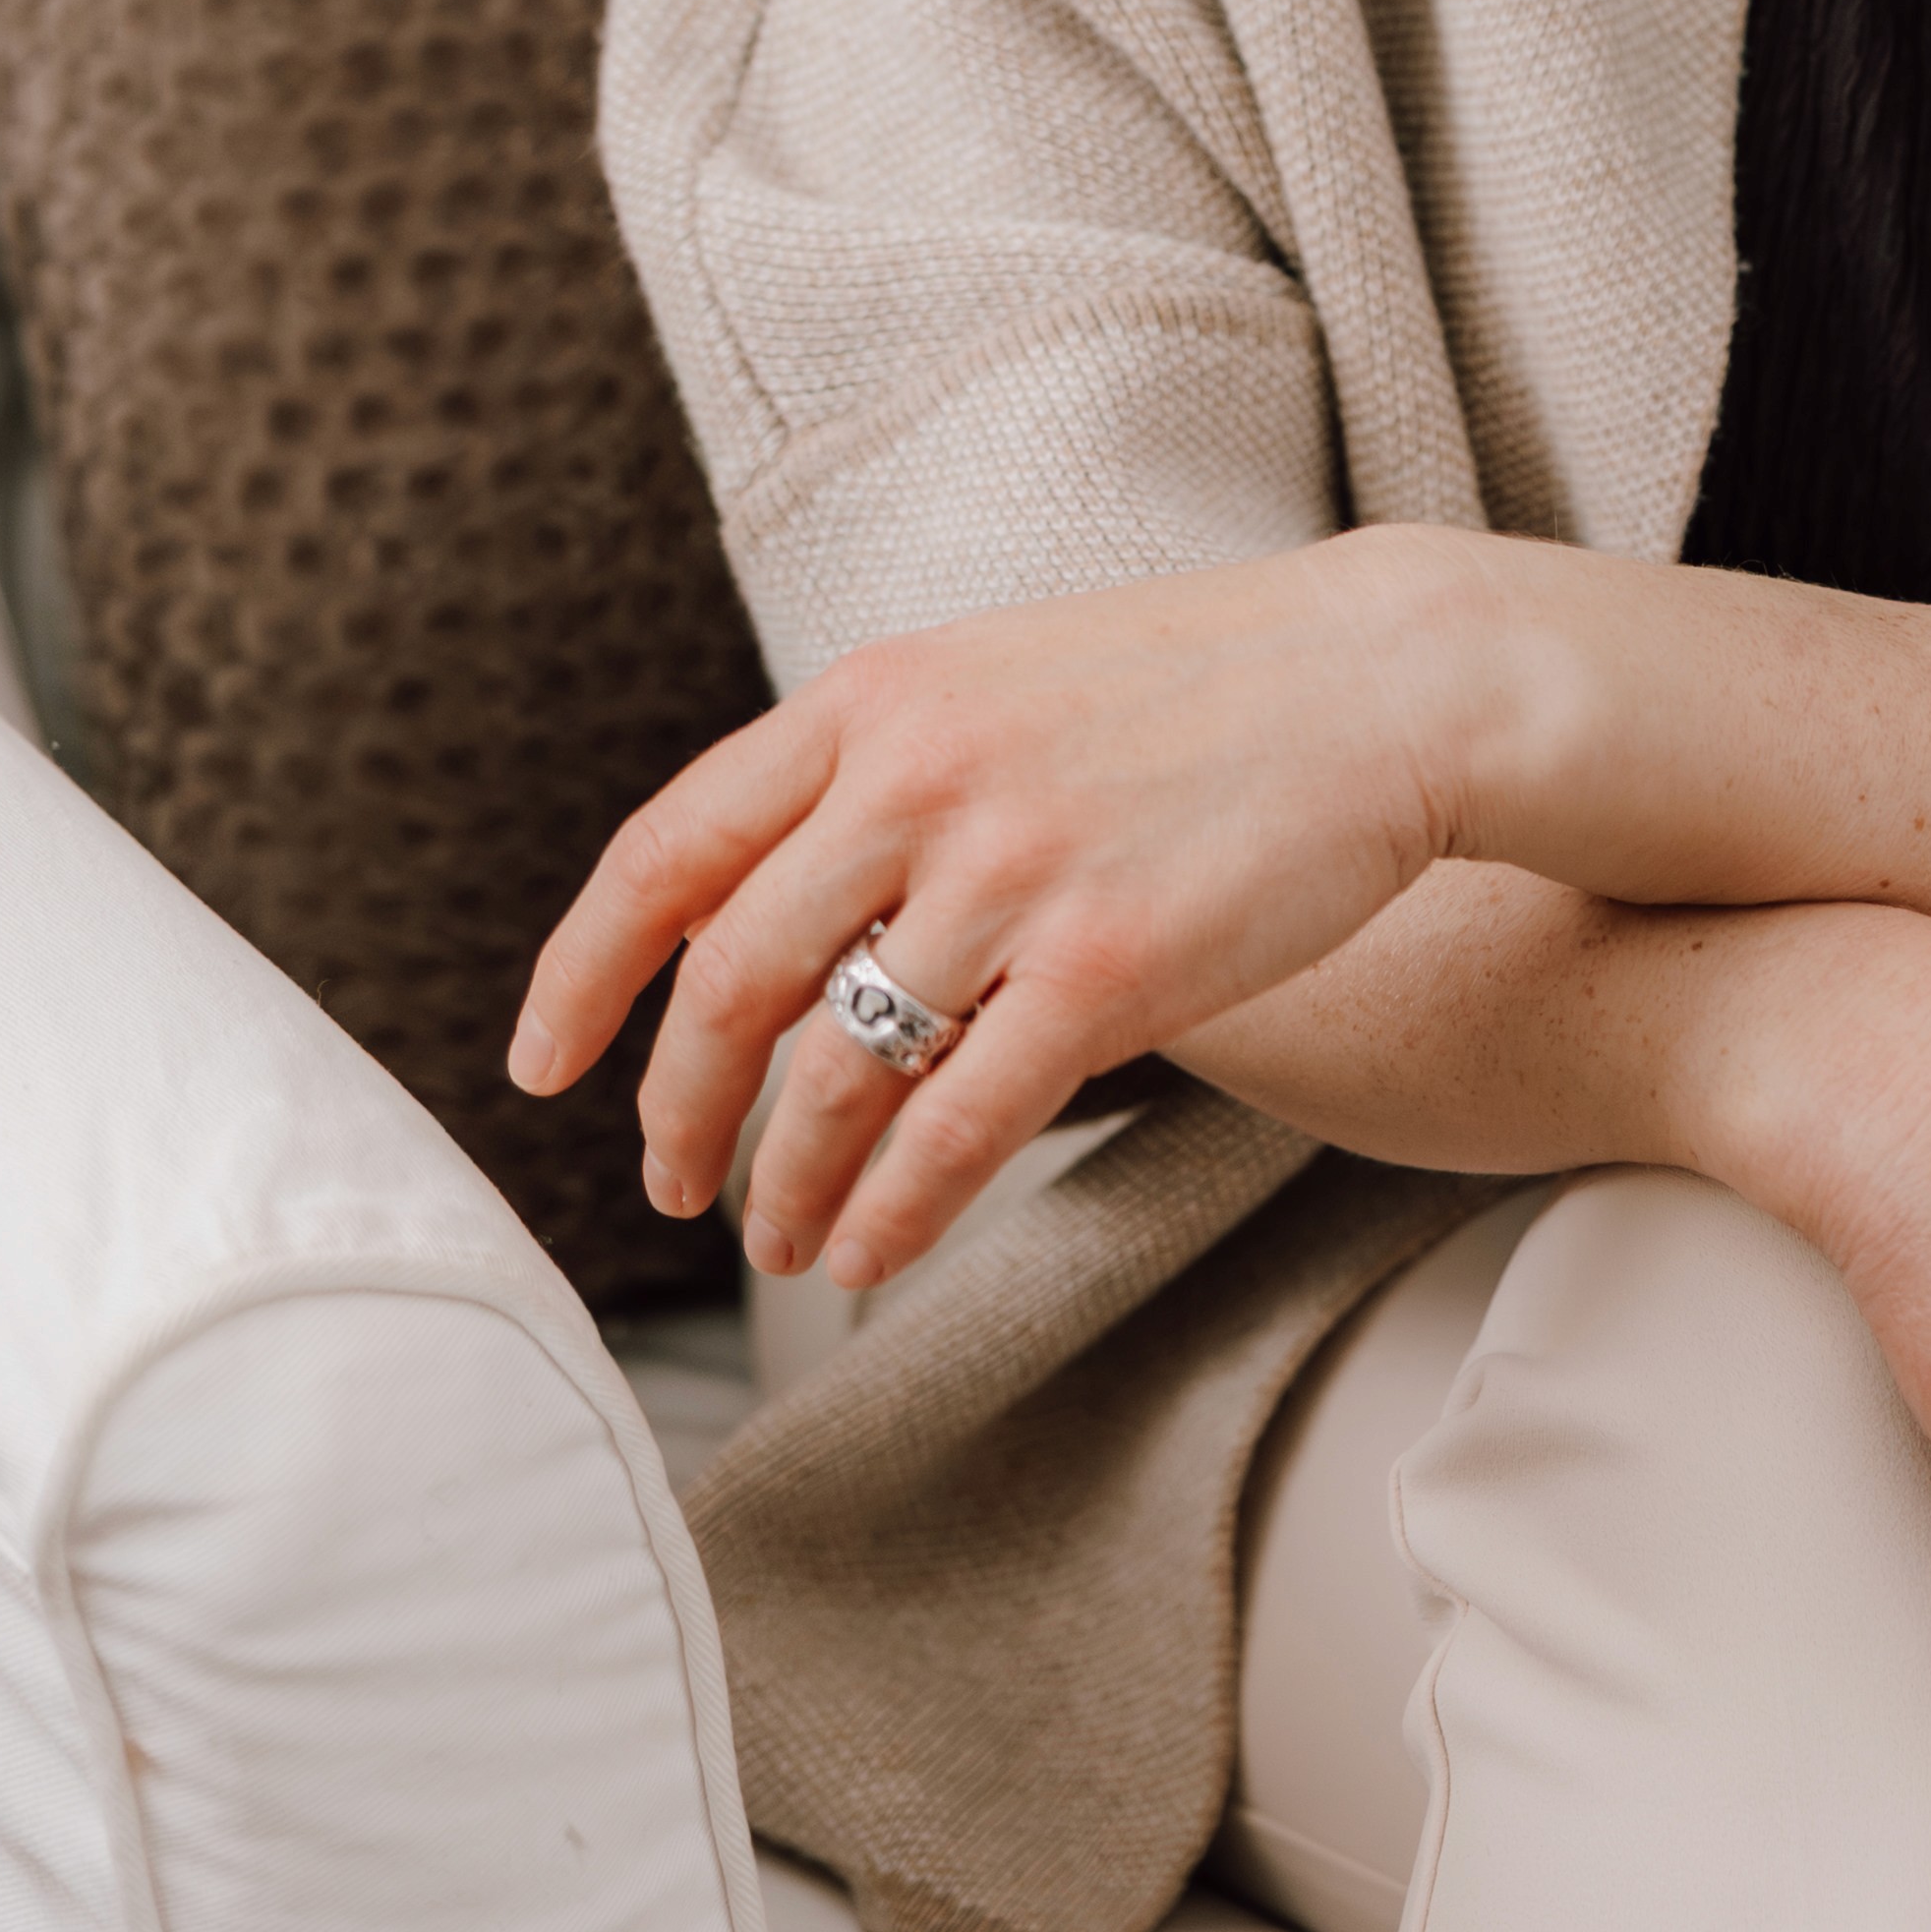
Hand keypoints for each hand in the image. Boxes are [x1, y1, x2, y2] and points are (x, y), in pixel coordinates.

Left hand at [510, 542, 1454, 1286]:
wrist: (1389, 677)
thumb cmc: (1201, 688)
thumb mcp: (998, 680)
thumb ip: (877, 773)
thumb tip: (762, 911)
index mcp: (878, 698)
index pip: (669, 851)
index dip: (583, 973)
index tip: (542, 1066)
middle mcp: (923, 777)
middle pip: (733, 984)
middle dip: (680, 1110)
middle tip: (670, 1184)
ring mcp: (1015, 873)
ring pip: (838, 1075)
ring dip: (788, 1185)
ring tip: (783, 1242)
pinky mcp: (1110, 966)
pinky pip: (957, 1127)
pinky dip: (894, 1210)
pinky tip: (871, 1254)